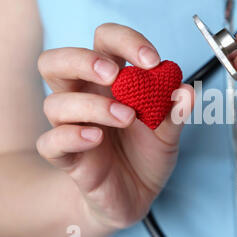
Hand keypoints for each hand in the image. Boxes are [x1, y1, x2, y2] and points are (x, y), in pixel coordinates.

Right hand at [36, 23, 193, 229]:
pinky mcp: (67, 157)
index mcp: (111, 82)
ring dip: (92, 105)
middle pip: (56, 61)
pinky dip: (72, 136)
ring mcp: (72, 126)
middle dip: (83, 60)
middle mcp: (85, 97)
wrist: (136, 195)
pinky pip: (50, 142)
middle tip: (114, 75)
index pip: (104, 42)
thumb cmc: (147, 154)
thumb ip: (176, 112)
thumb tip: (186, 90)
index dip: (125, 42)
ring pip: (55, 102)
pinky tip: (97, 138)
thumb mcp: (169, 132)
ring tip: (126, 118)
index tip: (152, 61)